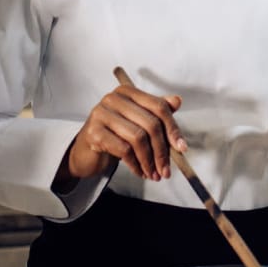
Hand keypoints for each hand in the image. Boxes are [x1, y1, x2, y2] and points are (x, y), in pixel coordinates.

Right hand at [56, 83, 185, 186]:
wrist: (86, 152)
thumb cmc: (115, 135)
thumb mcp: (138, 123)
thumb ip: (157, 112)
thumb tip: (177, 101)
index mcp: (127, 92)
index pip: (158, 106)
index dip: (173, 128)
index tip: (181, 148)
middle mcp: (113, 98)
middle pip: (150, 123)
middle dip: (162, 151)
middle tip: (166, 170)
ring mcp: (101, 114)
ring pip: (138, 138)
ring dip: (149, 161)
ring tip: (153, 174)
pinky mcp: (94, 132)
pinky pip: (124, 150)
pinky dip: (136, 165)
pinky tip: (139, 171)